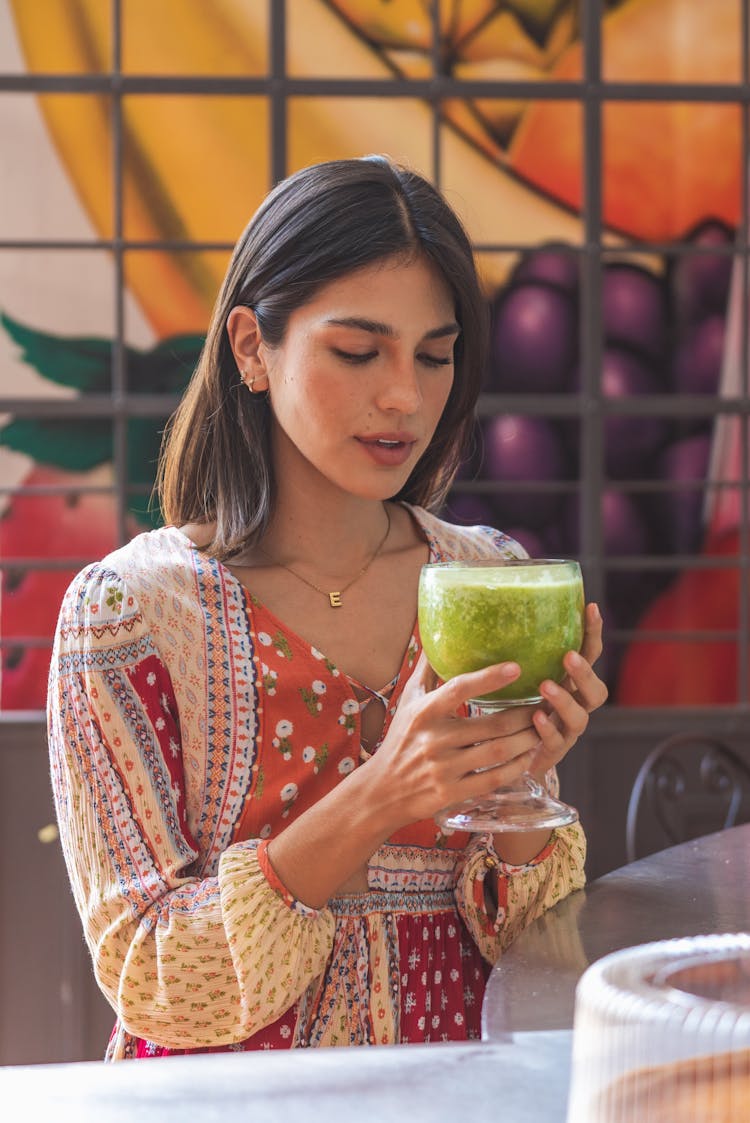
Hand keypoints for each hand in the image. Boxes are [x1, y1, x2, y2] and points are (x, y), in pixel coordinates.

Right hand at [368, 654, 543, 830]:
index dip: (489, 678)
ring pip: (498, 752)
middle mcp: (434, 739)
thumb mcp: (408, 700)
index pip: (458, 689)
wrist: (382, 790)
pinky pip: (493, 779)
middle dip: (525, 715)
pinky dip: (515, 768)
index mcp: (424, 711)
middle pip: (492, 725)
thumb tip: (437, 633)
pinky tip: (527, 757)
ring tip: (541, 728)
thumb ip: (427, 669)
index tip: (516, 667)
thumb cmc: (400, 738)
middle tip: (546, 704)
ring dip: (526, 740)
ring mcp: (443, 768)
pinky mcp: (451, 793)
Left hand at [526, 601, 607, 780]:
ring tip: (545, 686)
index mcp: (569, 684)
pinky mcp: (552, 752)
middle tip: (569, 657)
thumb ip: (512, 655)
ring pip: (580, 717)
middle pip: (597, 691)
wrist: (508, 758)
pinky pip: (557, 741)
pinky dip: (548, 728)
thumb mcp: (514, 679)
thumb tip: (488, 616)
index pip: (589, 656)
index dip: (592, 634)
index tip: (590, 608)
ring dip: (565, 700)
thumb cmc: (511, 711)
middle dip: (585, 672)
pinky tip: (536, 717)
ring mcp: (566, 731)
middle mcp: (574, 707)